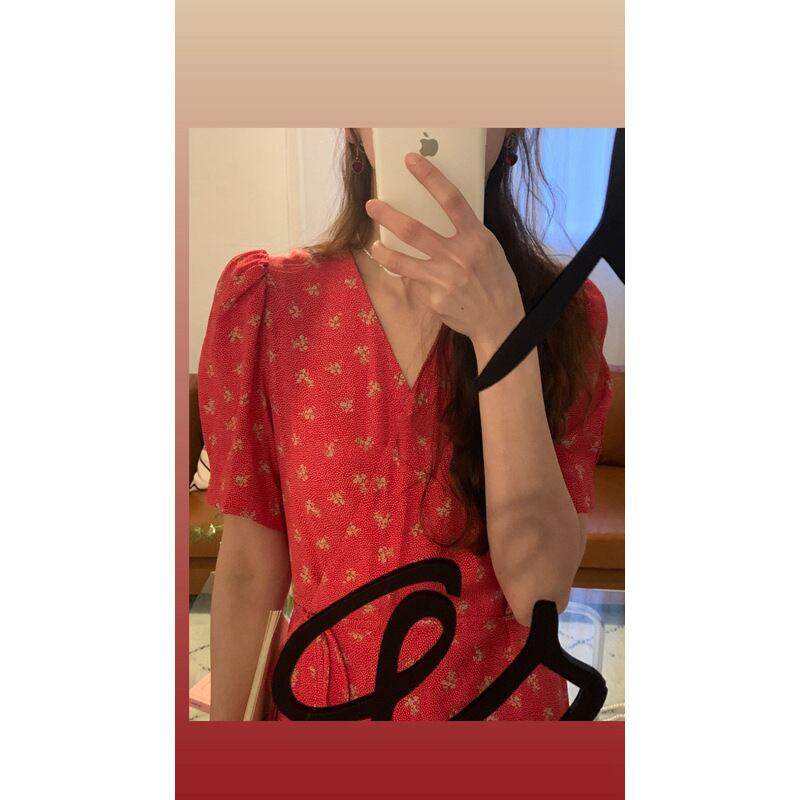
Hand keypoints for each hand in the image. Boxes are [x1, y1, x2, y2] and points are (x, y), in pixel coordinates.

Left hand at [364, 152, 525, 352]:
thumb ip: (467, 233)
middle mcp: (459, 256)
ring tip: (374, 246)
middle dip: (388, 215)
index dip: (430, 177)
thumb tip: (439, 214)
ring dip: (383, 251)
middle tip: (371, 205)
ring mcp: (444, 279)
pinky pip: (415, 282)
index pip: (451, 199)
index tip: (411, 161)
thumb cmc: (496, 282)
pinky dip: (413, 279)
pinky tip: (414, 279)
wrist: (500, 323)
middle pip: (414, 230)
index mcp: (477, 238)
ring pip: (402, 260)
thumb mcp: (491, 250)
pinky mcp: (434, 298)